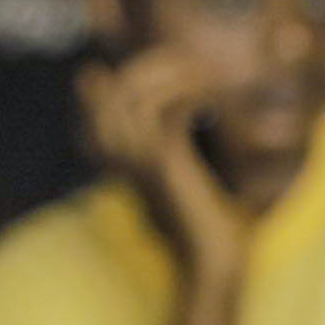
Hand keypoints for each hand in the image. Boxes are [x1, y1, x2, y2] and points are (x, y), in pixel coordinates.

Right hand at [77, 51, 250, 284]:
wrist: (217, 263)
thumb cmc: (214, 230)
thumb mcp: (197, 183)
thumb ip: (190, 154)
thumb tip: (205, 130)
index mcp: (126, 160)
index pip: (106, 101)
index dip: (136, 76)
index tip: (179, 67)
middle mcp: (123, 157)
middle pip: (112, 90)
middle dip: (151, 67)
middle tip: (192, 61)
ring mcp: (139, 160)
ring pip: (134, 94)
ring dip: (172, 75)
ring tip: (206, 72)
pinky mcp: (165, 164)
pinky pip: (167, 112)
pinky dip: (191, 94)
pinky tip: (214, 95)